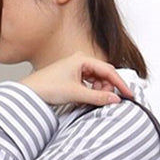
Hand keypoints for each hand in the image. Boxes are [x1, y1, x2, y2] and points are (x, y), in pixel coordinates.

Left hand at [19, 52, 134, 105]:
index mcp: (82, 59)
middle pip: (104, 74)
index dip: (120, 83)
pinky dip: (92, 91)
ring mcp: (76, 68)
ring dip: (100, 91)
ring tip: (93, 100)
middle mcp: (80, 61)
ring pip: (97, 80)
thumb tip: (115, 99)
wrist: (30, 92)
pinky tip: (88, 99)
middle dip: (108, 88)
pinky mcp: (72, 76)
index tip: (129, 95)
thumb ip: (98, 97)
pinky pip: (89, 83)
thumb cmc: (48, 87)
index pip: (108, 70)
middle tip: (108, 100)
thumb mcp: (76, 93)